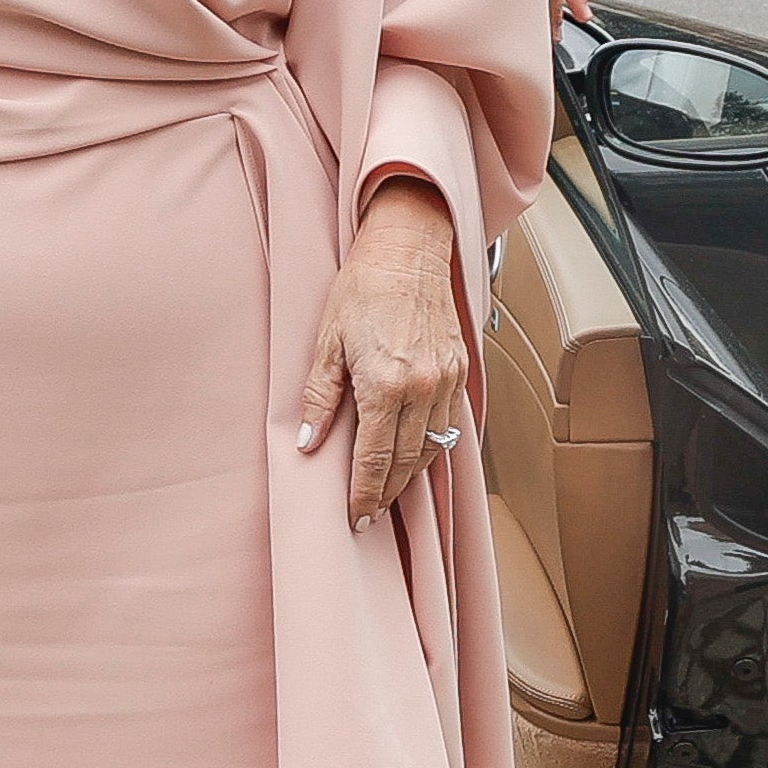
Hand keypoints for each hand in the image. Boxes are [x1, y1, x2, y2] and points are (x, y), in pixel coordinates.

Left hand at [294, 177, 469, 523]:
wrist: (408, 250)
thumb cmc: (364, 288)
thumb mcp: (327, 342)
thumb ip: (320, 397)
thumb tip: (308, 443)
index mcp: (385, 384)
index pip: (374, 459)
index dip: (364, 494)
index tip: (356, 517)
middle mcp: (422, 389)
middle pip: (405, 462)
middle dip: (386, 493)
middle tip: (370, 514)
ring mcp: (445, 381)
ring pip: (432, 449)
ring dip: (410, 475)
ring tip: (389, 492)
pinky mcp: (459, 371)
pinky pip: (449, 425)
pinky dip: (432, 447)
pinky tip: (415, 455)